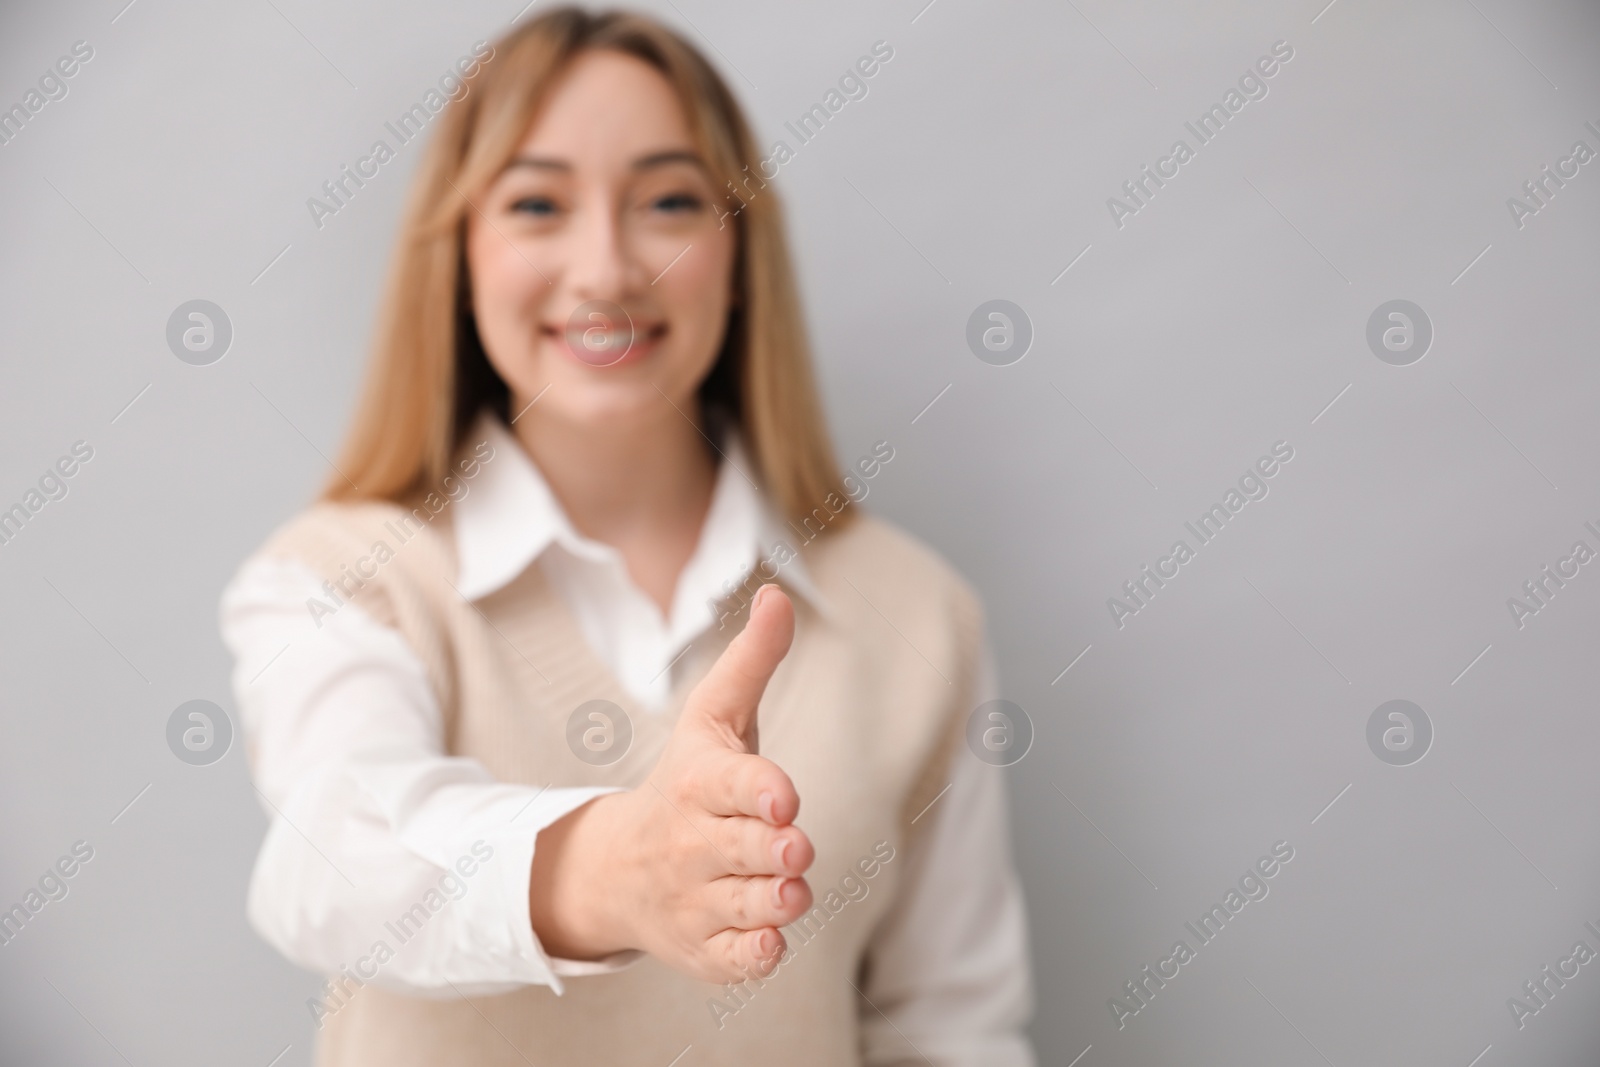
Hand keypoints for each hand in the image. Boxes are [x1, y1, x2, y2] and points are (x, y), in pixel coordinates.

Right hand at [529, 583, 814, 983]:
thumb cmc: (688, 782)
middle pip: (736, 848)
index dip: (757, 789)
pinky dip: (749, 956)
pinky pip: (731, 960)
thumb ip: (752, 660)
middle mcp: (691, 843)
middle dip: (768, 850)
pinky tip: (770, 941)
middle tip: (796, 848)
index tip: (783, 795)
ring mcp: (695, 899)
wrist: (619, 868)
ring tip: (792, 892)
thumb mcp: (714, 717)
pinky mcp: (704, 948)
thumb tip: (778, 593)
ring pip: (738, 905)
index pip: (729, 784)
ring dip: (768, 903)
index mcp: (698, 783)